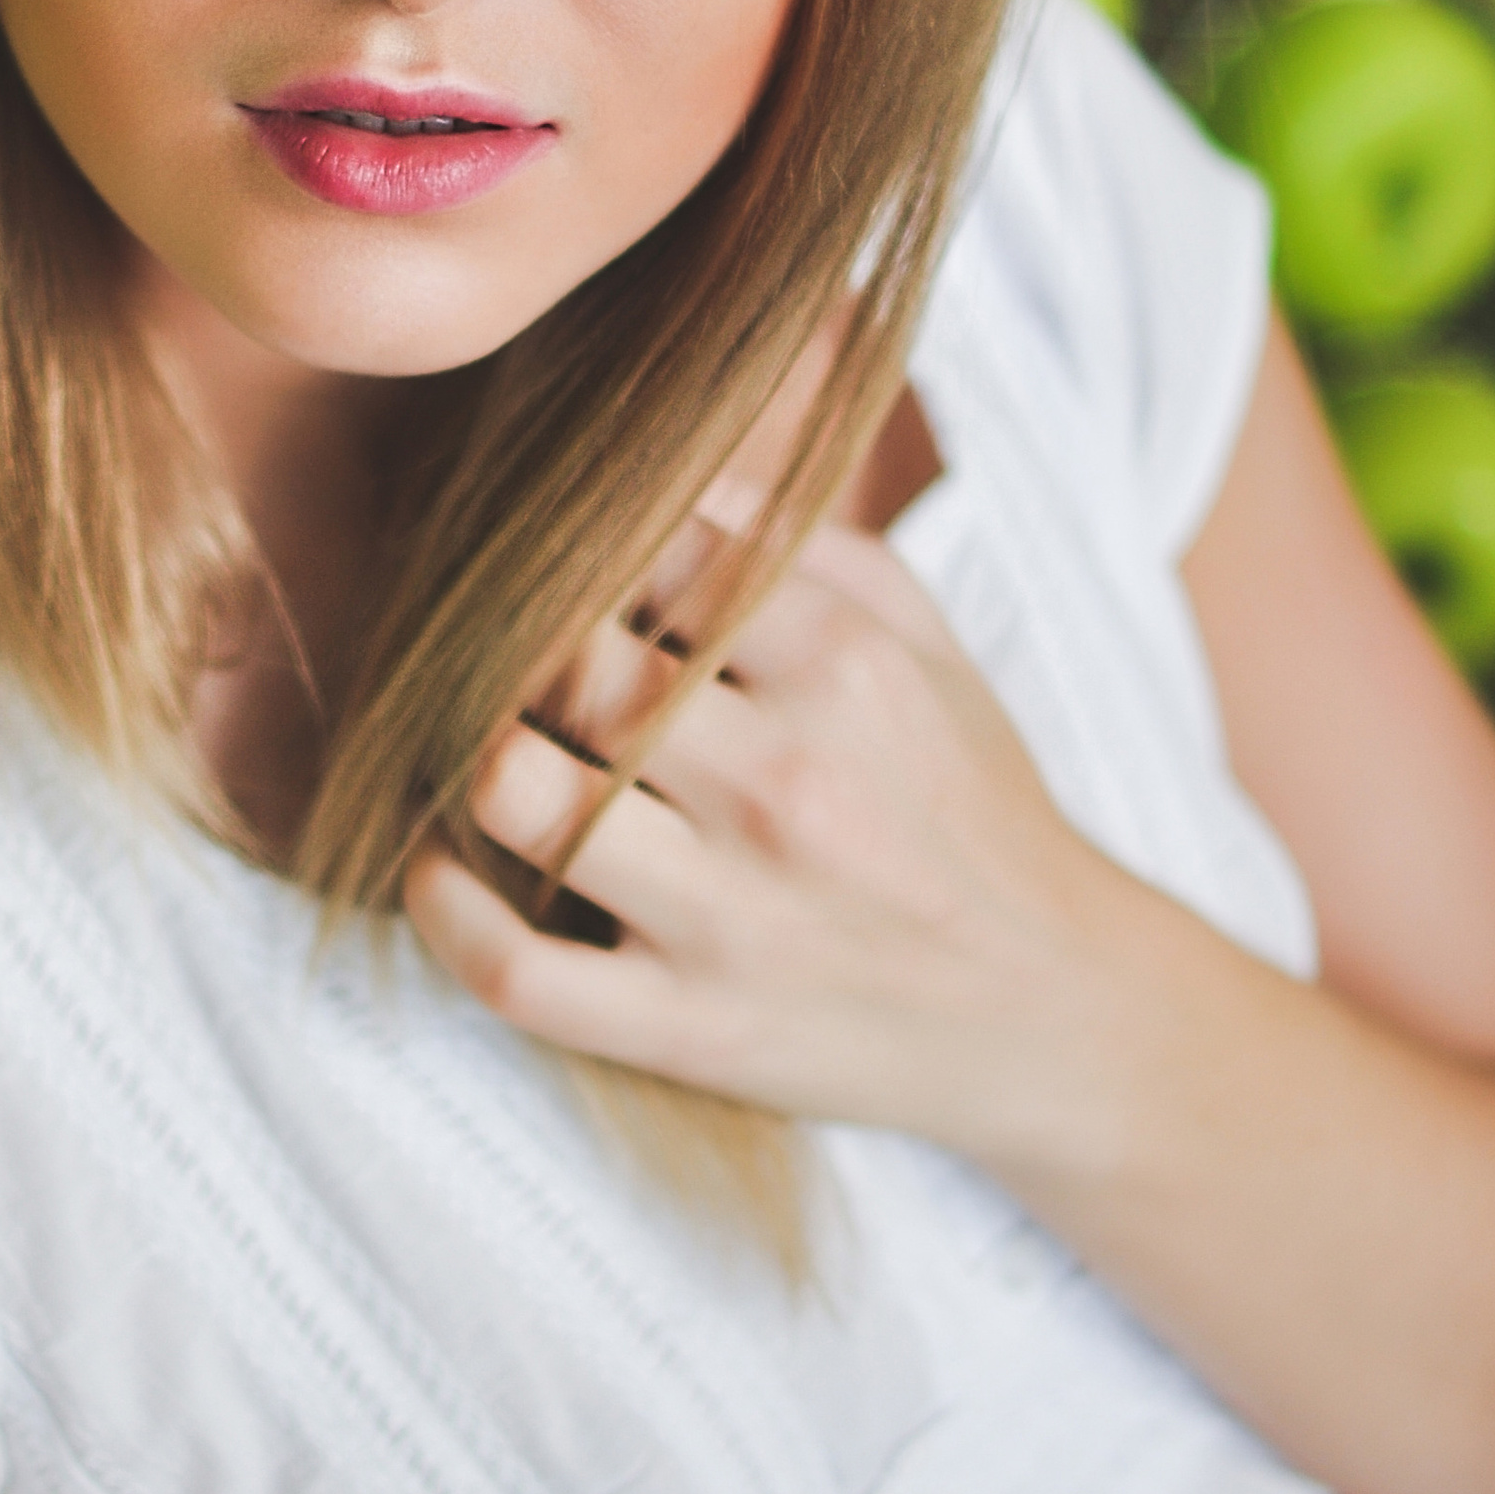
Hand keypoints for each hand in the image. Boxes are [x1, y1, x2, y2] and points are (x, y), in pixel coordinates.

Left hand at [403, 511, 1129, 1160]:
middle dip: (513, 650)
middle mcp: (784, 783)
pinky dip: (442, 913)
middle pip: (563, 665)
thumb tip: (654, 466)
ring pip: (517, 794)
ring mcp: (733, 915)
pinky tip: (436, 868)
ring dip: (471, 761)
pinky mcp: (691, 1027)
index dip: (577, 554)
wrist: (1057, 1011)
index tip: (560, 573)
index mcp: (843, 665)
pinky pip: (516, 969)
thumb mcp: (922, 639)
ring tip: (485, 750)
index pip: (643, 555)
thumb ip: (791, 539)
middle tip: (496, 659)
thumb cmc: (967, 805)